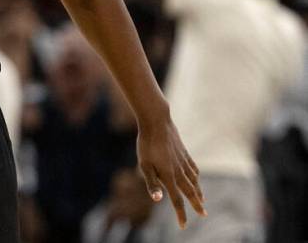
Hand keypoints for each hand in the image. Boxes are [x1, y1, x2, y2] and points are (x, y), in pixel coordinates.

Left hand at [136, 112, 205, 227]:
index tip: (183, 226)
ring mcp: (183, 161)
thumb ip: (151, 183)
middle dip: (196, 204)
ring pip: (194, 180)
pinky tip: (197, 178)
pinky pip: (193, 168)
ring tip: (202, 200)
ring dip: (198, 191)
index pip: (176, 199)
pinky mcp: (184, 152)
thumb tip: (158, 200)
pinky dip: (196, 176)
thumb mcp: (144, 164)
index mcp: (168, 176)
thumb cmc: (146, 143)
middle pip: (190, 191)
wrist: (156, 121)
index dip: (180, 213)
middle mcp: (179, 170)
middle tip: (204, 215)